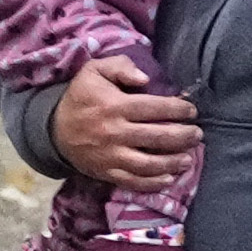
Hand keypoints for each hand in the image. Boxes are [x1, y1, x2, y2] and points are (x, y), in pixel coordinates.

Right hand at [51, 61, 198, 189]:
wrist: (54, 130)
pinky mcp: (107, 172)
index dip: (178, 109)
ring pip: (149, 164)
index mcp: (115, 106)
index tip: (191, 110)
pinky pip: (133, 181)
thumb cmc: (80, 97)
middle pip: (157, 137)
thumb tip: (145, 78)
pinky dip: (153, 183)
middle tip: (197, 134)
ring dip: (173, 163)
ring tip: (188, 158)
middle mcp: (115, 133)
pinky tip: (168, 178)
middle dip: (183, 136)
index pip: (154, 108)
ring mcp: (111, 156)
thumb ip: (120, 67)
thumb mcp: (93, 71)